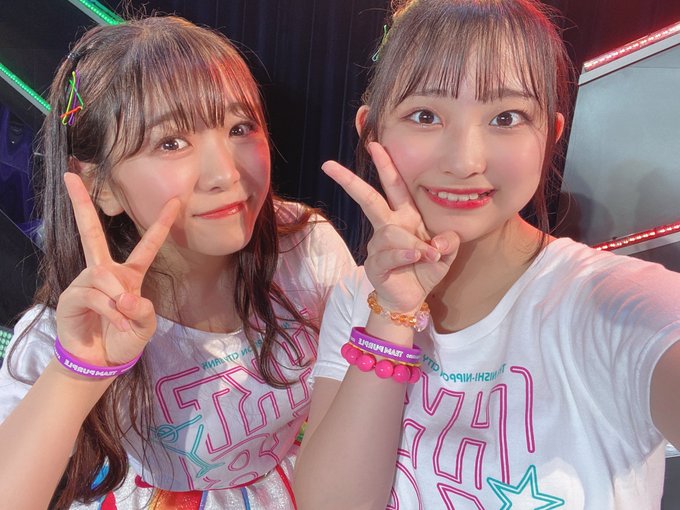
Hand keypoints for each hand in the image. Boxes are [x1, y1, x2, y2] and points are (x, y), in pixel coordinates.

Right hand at [55, 173, 178, 366]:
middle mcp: (105, 273)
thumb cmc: (125, 339)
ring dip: (118, 299)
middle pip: (90, 233)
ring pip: (102, 275)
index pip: (147, 245)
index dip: (161, 224)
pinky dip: (110, 311)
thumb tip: (125, 297)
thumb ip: (143, 312)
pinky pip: (94, 295)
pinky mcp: (72, 297)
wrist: (102, 362)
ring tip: (123, 318)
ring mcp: (86, 283)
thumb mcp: (145, 326)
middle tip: (70, 175)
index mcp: (129, 275)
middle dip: (80, 204)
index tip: (176, 201)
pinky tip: (116, 322)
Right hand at [322, 142, 458, 312]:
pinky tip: (417, 258)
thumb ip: (449, 243)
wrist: (411, 299)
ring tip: (427, 256)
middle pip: (368, 199)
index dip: (386, 166)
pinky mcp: (375, 264)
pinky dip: (406, 255)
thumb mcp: (445, 254)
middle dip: (349, 181)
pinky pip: (390, 254)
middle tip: (329, 165)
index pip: (394, 187)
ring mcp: (378, 245)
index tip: (375, 145)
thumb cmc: (424, 271)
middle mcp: (389, 227)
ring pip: (391, 233)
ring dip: (413, 244)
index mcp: (405, 217)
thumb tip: (441, 240)